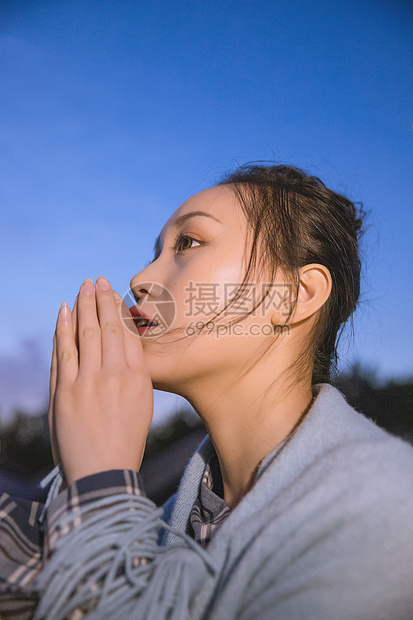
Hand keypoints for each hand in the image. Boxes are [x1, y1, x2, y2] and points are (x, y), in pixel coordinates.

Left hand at [48, 276, 153, 483]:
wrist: (103, 473)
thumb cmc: (125, 441)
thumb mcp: (142, 404)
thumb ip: (134, 374)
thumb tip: (124, 347)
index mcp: (138, 378)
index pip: (127, 333)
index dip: (119, 309)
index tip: (113, 293)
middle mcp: (115, 375)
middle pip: (107, 327)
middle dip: (101, 299)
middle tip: (96, 280)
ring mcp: (88, 382)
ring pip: (86, 333)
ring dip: (84, 306)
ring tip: (82, 287)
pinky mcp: (66, 392)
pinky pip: (64, 351)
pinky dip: (63, 328)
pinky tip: (64, 311)